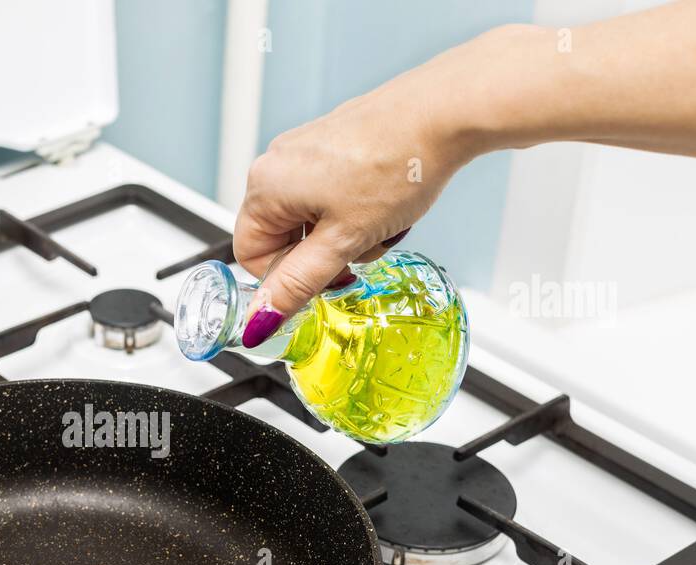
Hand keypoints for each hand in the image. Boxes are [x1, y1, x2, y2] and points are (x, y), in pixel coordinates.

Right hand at [233, 35, 484, 339]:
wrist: (444, 113)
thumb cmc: (396, 164)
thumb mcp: (343, 241)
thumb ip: (297, 285)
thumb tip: (260, 321)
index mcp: (265, 186)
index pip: (251, 256)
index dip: (286, 280)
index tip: (325, 282)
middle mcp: (278, 163)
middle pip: (284, 238)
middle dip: (324, 255)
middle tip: (362, 250)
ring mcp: (307, 149)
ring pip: (313, 219)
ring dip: (345, 235)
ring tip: (381, 225)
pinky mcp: (335, 143)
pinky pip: (332, 195)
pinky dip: (357, 211)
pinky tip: (387, 204)